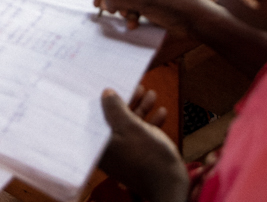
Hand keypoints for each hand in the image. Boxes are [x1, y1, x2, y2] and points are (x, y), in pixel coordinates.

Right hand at [94, 0, 207, 37]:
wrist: (199, 20)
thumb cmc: (176, 4)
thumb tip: (104, 1)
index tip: (98, 1)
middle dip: (115, 0)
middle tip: (114, 12)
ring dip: (124, 10)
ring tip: (130, 19)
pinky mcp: (153, 1)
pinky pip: (134, 6)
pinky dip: (132, 15)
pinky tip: (136, 24)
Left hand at [99, 87, 188, 201]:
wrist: (170, 184)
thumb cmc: (147, 156)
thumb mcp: (130, 126)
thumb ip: (116, 109)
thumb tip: (106, 93)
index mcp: (100, 144)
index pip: (96, 116)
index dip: (103, 99)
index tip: (109, 83)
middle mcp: (108, 149)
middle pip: (114, 118)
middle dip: (128, 101)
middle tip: (137, 86)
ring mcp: (124, 152)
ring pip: (130, 124)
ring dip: (141, 108)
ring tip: (152, 93)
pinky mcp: (138, 155)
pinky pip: (140, 134)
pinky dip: (149, 122)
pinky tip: (161, 111)